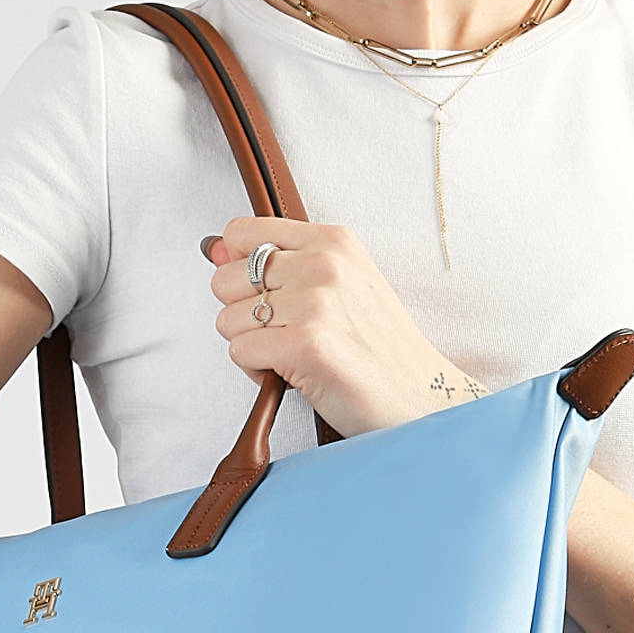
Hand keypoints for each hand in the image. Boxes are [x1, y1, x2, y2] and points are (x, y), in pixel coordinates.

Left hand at [202, 216, 489, 437]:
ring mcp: (316, 303)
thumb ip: (280, 262)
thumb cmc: (380, 349)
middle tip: (284, 334)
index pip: (242, 233)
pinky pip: (240, 352)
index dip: (238, 269)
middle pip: (226, 280)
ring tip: (291, 356)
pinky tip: (292, 375)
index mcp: (333, 241)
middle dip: (244, 315)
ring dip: (252, 346)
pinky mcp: (306, 344)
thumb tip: (212, 248)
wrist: (421, 399)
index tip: (265, 296)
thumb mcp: (342, 285)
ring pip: (228, 320)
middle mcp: (324, 264)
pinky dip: (258, 372)